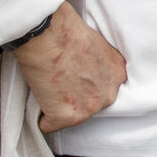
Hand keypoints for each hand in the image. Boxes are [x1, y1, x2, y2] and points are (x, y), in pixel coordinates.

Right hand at [10, 0, 125, 132]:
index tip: (74, 78)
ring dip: (57, 105)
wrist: (49, 34)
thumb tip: (87, 69)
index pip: (103, 88)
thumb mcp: (96, 44)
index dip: (85, 84)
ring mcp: (88, 108)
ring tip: (49, 84)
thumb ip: (98, 63)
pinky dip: (41, 116)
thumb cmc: (66, 31)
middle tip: (59, 80)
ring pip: (70, 115)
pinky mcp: (66, 117)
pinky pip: (49, 125)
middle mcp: (108, 94)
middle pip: (89, 104)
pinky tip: (39, 96)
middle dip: (74, 96)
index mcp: (117, 74)